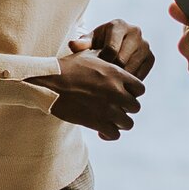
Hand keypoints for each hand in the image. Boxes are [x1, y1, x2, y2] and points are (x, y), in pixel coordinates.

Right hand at [27, 50, 144, 139]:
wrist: (48, 82)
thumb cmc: (66, 67)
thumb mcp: (88, 55)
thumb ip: (104, 58)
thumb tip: (109, 54)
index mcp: (116, 74)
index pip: (140, 88)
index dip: (133, 92)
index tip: (123, 93)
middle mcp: (116, 92)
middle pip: (135, 107)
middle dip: (127, 108)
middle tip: (116, 108)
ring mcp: (107, 109)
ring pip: (127, 123)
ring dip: (119, 123)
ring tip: (109, 120)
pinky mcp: (97, 123)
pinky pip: (114, 134)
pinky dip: (109, 134)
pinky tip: (101, 130)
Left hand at [86, 19, 156, 78]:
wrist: (115, 44)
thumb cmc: (99, 43)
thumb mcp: (90, 41)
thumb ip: (82, 44)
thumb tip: (73, 45)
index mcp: (119, 25)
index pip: (111, 49)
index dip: (101, 63)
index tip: (95, 69)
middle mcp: (135, 32)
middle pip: (122, 61)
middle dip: (110, 72)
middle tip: (101, 79)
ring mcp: (145, 45)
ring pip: (131, 70)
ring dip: (119, 79)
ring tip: (108, 83)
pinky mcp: (151, 58)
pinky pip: (140, 76)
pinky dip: (129, 82)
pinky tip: (118, 84)